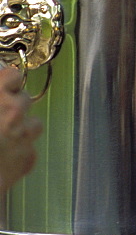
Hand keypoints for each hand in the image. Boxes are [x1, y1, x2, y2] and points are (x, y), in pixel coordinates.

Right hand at [0, 67, 42, 192]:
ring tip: (3, 136)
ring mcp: (24, 136)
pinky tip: (2, 157)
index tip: (2, 86)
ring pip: (33, 124)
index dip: (7, 81)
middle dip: (13, 105)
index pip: (13, 76)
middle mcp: (14, 112)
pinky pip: (29, 150)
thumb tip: (0, 85)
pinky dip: (18, 152)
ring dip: (21, 127)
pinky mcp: (27, 159)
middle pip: (24, 99)